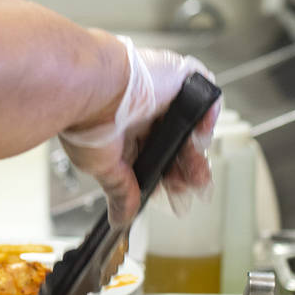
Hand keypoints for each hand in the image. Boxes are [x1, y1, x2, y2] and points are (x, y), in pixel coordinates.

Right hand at [60, 36, 218, 228]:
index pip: (156, 156)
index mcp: (124, 130)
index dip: (169, 176)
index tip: (174, 193)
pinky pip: (205, 95)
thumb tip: (120, 218)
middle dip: (187, 170)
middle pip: (178, 143)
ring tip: (196, 171)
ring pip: (193, 124)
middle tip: (190, 187)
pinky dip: (207, 117)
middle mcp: (144, 111)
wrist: (92, 87)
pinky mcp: (179, 76)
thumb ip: (120, 191)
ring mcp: (163, 93)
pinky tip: (198, 137)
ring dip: (197, 151)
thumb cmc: (86, 119)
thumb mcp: (103, 166)